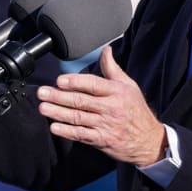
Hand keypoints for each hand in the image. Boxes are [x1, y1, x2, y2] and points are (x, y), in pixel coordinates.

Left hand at [36, 45, 166, 166]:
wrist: (148, 140)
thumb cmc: (136, 111)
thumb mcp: (129, 86)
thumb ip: (113, 69)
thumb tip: (106, 50)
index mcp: (116, 92)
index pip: (93, 85)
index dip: (76, 82)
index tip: (60, 80)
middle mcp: (110, 108)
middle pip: (81, 101)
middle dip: (59, 96)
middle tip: (43, 93)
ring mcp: (105, 125)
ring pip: (78, 118)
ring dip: (58, 113)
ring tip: (43, 108)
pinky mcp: (101, 140)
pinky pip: (81, 134)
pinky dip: (67, 131)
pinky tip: (55, 127)